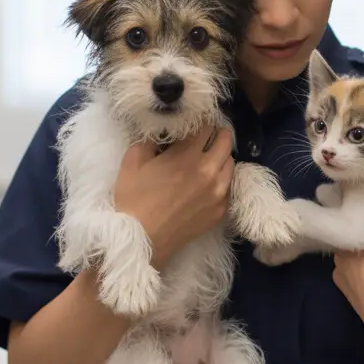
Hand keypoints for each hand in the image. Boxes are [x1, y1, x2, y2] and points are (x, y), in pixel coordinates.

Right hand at [114, 126, 234, 269]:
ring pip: (230, 163)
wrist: (143, 240)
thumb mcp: (132, 161)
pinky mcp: (221, 211)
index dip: (200, 122)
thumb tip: (163, 132)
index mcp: (187, 156)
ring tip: (207, 160)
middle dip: (216, 135)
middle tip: (204, 138)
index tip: (194, 125)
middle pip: (225, 140)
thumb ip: (150, 140)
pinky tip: (207, 184)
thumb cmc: (133, 200)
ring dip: (220, 157)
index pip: (206, 126)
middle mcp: (209, 171)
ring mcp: (218, 193)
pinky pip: (229, 187)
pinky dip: (221, 180)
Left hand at [332, 175, 363, 339]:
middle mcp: (338, 258)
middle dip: (363, 229)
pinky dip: (361, 270)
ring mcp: (341, 278)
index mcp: (349, 241)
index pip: (349, 216)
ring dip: (362, 251)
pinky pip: (351, 275)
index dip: (360, 208)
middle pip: (350, 236)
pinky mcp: (347, 295)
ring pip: (350, 256)